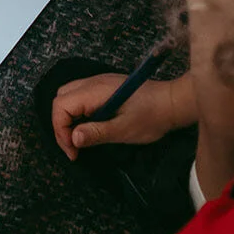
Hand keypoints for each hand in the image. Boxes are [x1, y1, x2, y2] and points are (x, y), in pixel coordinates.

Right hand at [50, 74, 181, 160]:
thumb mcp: (124, 130)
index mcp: (95, 91)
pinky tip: (90, 126)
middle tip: (73, 146)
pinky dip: (78, 113)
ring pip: (69, 96)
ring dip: (68, 118)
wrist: (173, 102)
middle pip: (60, 98)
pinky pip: (81, 96)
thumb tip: (73, 138)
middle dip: (61, 124)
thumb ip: (97, 133)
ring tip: (80, 138)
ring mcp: (99, 83)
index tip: (73, 151)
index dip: (60, 130)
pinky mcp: (105, 87)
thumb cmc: (152, 116)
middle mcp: (93, 82)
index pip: (61, 105)